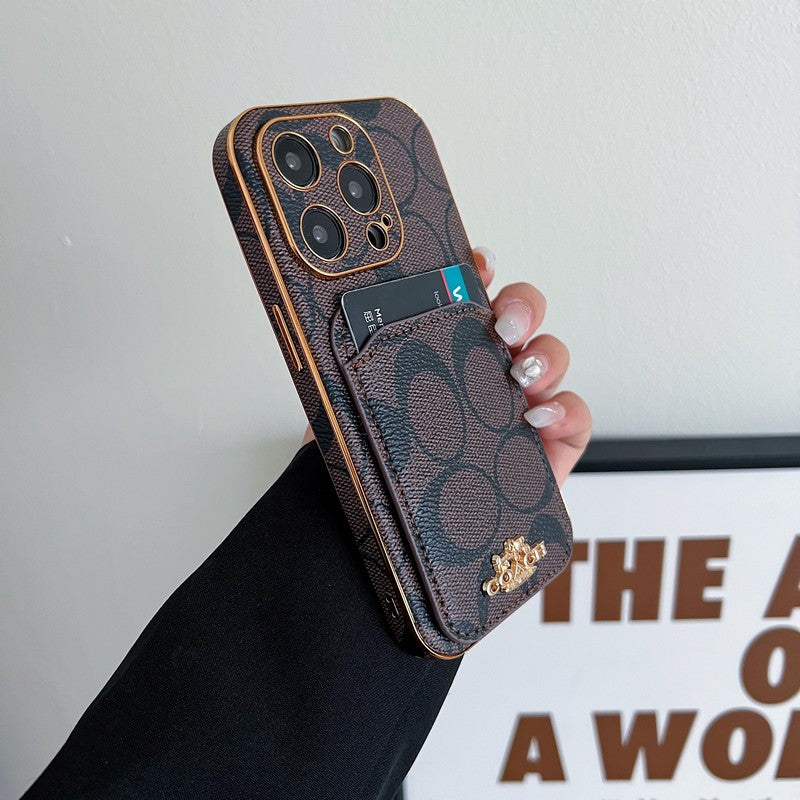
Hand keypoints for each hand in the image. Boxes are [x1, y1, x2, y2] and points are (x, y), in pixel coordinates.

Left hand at [302, 245, 591, 486]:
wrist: (383, 541)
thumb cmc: (370, 470)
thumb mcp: (353, 408)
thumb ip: (360, 366)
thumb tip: (345, 317)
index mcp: (440, 354)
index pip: (466, 298)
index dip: (477, 271)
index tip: (474, 264)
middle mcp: (483, 373)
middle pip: (520, 318)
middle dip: (520, 307)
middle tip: (502, 324)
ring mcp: (518, 408)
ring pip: (551, 358)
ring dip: (544, 354)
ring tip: (519, 375)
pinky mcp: (546, 450)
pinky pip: (576, 416)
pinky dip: (567, 408)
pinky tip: (538, 416)